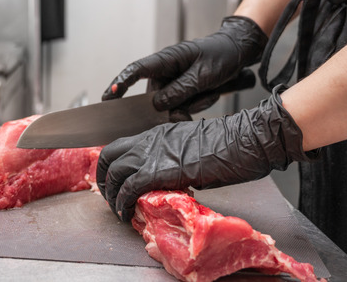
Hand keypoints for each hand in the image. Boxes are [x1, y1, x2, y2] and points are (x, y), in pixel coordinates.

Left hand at [96, 86, 318, 221]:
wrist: (242, 141)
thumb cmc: (229, 144)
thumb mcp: (193, 147)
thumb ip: (175, 157)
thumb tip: (169, 175)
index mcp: (158, 133)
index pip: (121, 145)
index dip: (113, 165)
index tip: (115, 181)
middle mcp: (149, 140)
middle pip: (109, 156)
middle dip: (104, 179)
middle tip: (110, 197)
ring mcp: (152, 153)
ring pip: (114, 173)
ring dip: (112, 195)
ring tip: (118, 210)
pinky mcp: (158, 170)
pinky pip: (129, 188)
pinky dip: (123, 203)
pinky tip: (126, 213)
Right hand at [102, 16, 267, 116]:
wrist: (238, 53)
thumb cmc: (221, 55)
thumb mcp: (203, 74)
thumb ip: (180, 90)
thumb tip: (157, 105)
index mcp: (166, 59)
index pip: (136, 70)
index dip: (120, 83)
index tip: (108, 97)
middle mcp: (164, 73)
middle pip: (154, 98)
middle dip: (171, 106)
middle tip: (194, 102)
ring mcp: (171, 84)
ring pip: (170, 107)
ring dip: (190, 105)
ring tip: (209, 90)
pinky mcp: (180, 92)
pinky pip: (181, 108)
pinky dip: (195, 106)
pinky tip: (209, 94)